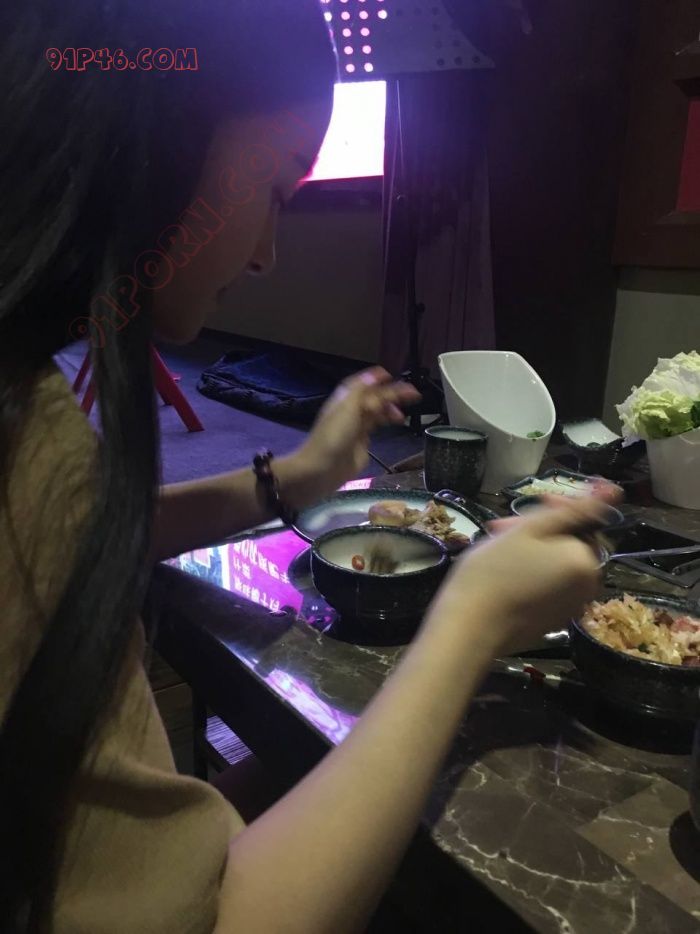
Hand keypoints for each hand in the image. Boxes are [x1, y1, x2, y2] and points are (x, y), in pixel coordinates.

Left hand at [293, 368, 420, 498]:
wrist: (323, 469)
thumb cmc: (334, 436)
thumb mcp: (347, 408)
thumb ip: (360, 391)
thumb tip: (374, 376)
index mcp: (344, 400)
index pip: (361, 384)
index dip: (374, 378)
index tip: (390, 374)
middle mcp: (350, 411)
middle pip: (374, 398)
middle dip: (392, 394)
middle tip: (412, 393)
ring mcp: (356, 427)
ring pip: (377, 412)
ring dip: (391, 408)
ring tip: (406, 411)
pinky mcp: (361, 442)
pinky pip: (376, 426)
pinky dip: (387, 421)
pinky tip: (396, 421)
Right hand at [425, 497, 607, 656]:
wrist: (470, 627)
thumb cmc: (494, 571)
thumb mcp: (530, 530)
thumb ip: (574, 509)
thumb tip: (614, 491)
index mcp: (586, 561)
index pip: (583, 520)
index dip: (556, 507)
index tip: (528, 504)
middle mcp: (587, 586)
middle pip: (569, 544)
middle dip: (540, 530)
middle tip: (503, 527)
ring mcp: (571, 606)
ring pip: (557, 564)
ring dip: (534, 549)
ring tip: (499, 546)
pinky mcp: (554, 620)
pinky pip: (550, 586)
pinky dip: (533, 573)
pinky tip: (505, 572)